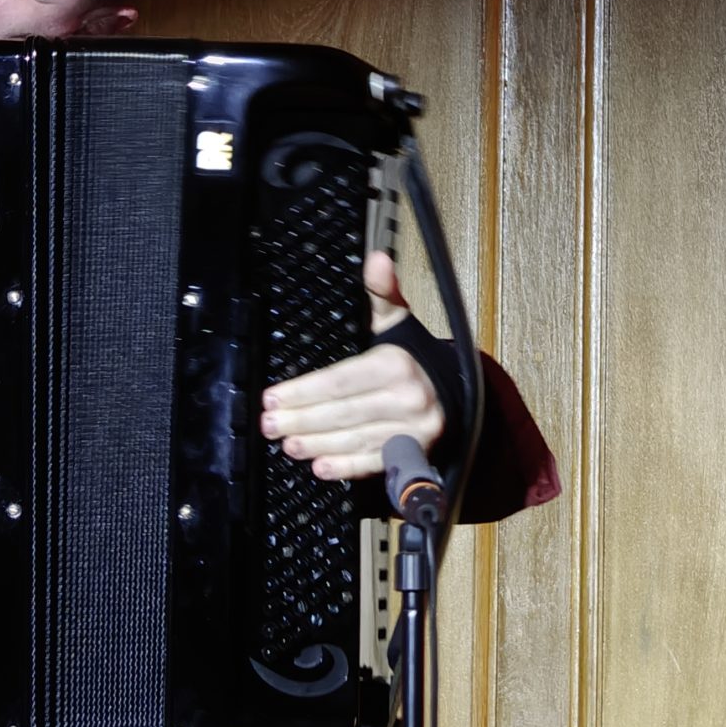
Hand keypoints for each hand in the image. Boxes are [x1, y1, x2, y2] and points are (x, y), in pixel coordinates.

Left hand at [256, 252, 443, 481]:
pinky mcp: (416, 451)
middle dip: (301, 420)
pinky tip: (321, 467)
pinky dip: (347, 467)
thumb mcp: (396, 320)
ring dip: (317, 444)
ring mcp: (414, 428)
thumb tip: (377, 259)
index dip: (302, 391)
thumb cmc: (412, 356)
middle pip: (342, 412)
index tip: (272, 397)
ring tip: (288, 444)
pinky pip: (376, 462)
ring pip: (355, 438)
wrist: (456, 391)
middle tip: (270, 425)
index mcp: (396, 363)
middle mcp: (408, 397)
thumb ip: (381, 292)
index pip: (338, 381)